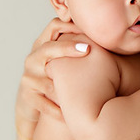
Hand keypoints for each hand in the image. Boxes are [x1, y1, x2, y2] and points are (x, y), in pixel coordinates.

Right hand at [15, 18, 88, 139]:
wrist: (34, 105)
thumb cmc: (58, 79)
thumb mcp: (64, 61)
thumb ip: (79, 48)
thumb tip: (111, 39)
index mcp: (44, 45)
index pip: (54, 26)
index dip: (71, 25)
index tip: (89, 30)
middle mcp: (33, 59)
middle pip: (47, 48)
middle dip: (67, 48)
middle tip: (88, 50)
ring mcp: (29, 78)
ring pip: (47, 81)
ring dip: (66, 87)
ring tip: (87, 88)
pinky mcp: (28, 97)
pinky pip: (43, 103)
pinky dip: (59, 110)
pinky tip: (73, 114)